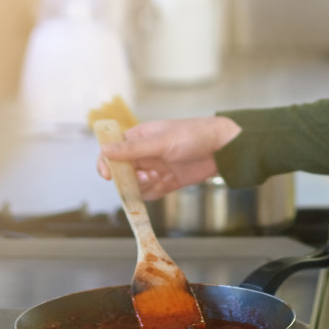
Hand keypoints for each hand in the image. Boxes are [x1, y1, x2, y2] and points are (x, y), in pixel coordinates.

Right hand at [95, 117, 242, 200]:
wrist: (223, 148)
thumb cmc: (193, 135)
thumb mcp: (161, 142)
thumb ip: (133, 149)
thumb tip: (104, 150)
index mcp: (138, 137)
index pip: (112, 150)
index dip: (106, 162)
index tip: (108, 175)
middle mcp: (143, 153)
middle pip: (121, 171)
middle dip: (127, 178)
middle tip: (143, 177)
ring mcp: (154, 168)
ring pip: (134, 185)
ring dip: (141, 186)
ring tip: (157, 178)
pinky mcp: (166, 182)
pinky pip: (150, 193)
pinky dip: (152, 193)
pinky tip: (164, 183)